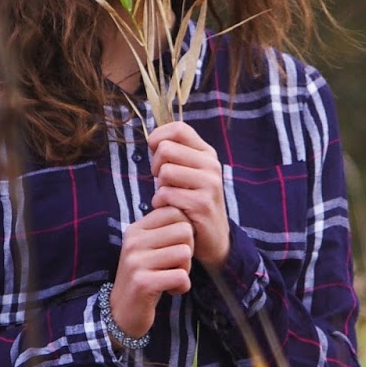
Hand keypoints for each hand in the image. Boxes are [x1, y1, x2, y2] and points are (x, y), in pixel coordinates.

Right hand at [110, 206, 193, 338]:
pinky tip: (170, 291)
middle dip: (188, 251)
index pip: (175, 212)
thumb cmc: (144, 277)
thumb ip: (164, 230)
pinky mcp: (143, 283)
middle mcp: (133, 241)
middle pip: (184, 231)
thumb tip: (189, 210)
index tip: (175, 248)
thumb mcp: (149, 249)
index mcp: (136, 229)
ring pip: (185, 253)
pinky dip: (182, 287)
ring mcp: (136, 262)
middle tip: (175, 266)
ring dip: (185, 270)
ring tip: (171, 278)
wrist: (121, 312)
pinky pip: (181, 276)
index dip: (185, 231)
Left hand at [148, 121, 229, 267]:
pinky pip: (166, 194)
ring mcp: (209, 184)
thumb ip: (174, 154)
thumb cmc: (191, 201)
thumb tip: (152, 139)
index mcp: (206, 153)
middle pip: (166, 149)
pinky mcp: (202, 204)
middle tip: (163, 183)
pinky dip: (160, 204)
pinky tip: (170, 210)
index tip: (155, 154)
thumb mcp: (187, 173)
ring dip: (159, 188)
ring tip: (169, 198)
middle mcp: (211, 165)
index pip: (178, 128)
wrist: (212, 238)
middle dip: (155, 167)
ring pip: (165, 172)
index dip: (158, 137)